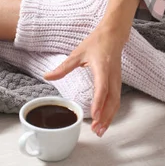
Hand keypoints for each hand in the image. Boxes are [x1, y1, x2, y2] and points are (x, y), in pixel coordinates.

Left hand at [45, 0, 140, 136]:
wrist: (113, 34)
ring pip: (116, 102)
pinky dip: (112, 112)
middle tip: (96, 130)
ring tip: (100, 130)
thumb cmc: (96, 43)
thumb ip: (63, 68)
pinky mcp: (118, 82)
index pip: (102, 88)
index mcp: (102, 67)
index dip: (99, 102)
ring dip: (109, 117)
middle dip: (105, 117)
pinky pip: (116, 99)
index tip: (94, 115)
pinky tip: (105, 120)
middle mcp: (112, 76)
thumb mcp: (77, 53)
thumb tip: (47, 76)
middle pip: (112, 100)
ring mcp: (117, 79)